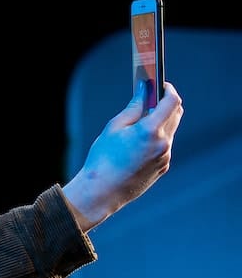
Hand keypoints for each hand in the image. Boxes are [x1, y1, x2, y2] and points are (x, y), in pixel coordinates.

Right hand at [62, 80, 183, 230]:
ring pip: (170, 130)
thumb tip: (143, 90)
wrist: (102, 192)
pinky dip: (156, 139)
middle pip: (176, 114)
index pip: (172, 101)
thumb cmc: (103, 158)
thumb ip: (133, 108)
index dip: (168, 90)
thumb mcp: (114, 128)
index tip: (160, 85)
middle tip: (150, 99)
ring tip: (139, 124)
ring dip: (160, 122)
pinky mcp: (163, 167)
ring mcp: (165, 156)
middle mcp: (163, 143)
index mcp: (150, 131)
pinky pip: (164, 147)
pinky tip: (137, 145)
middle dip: (166, 103)